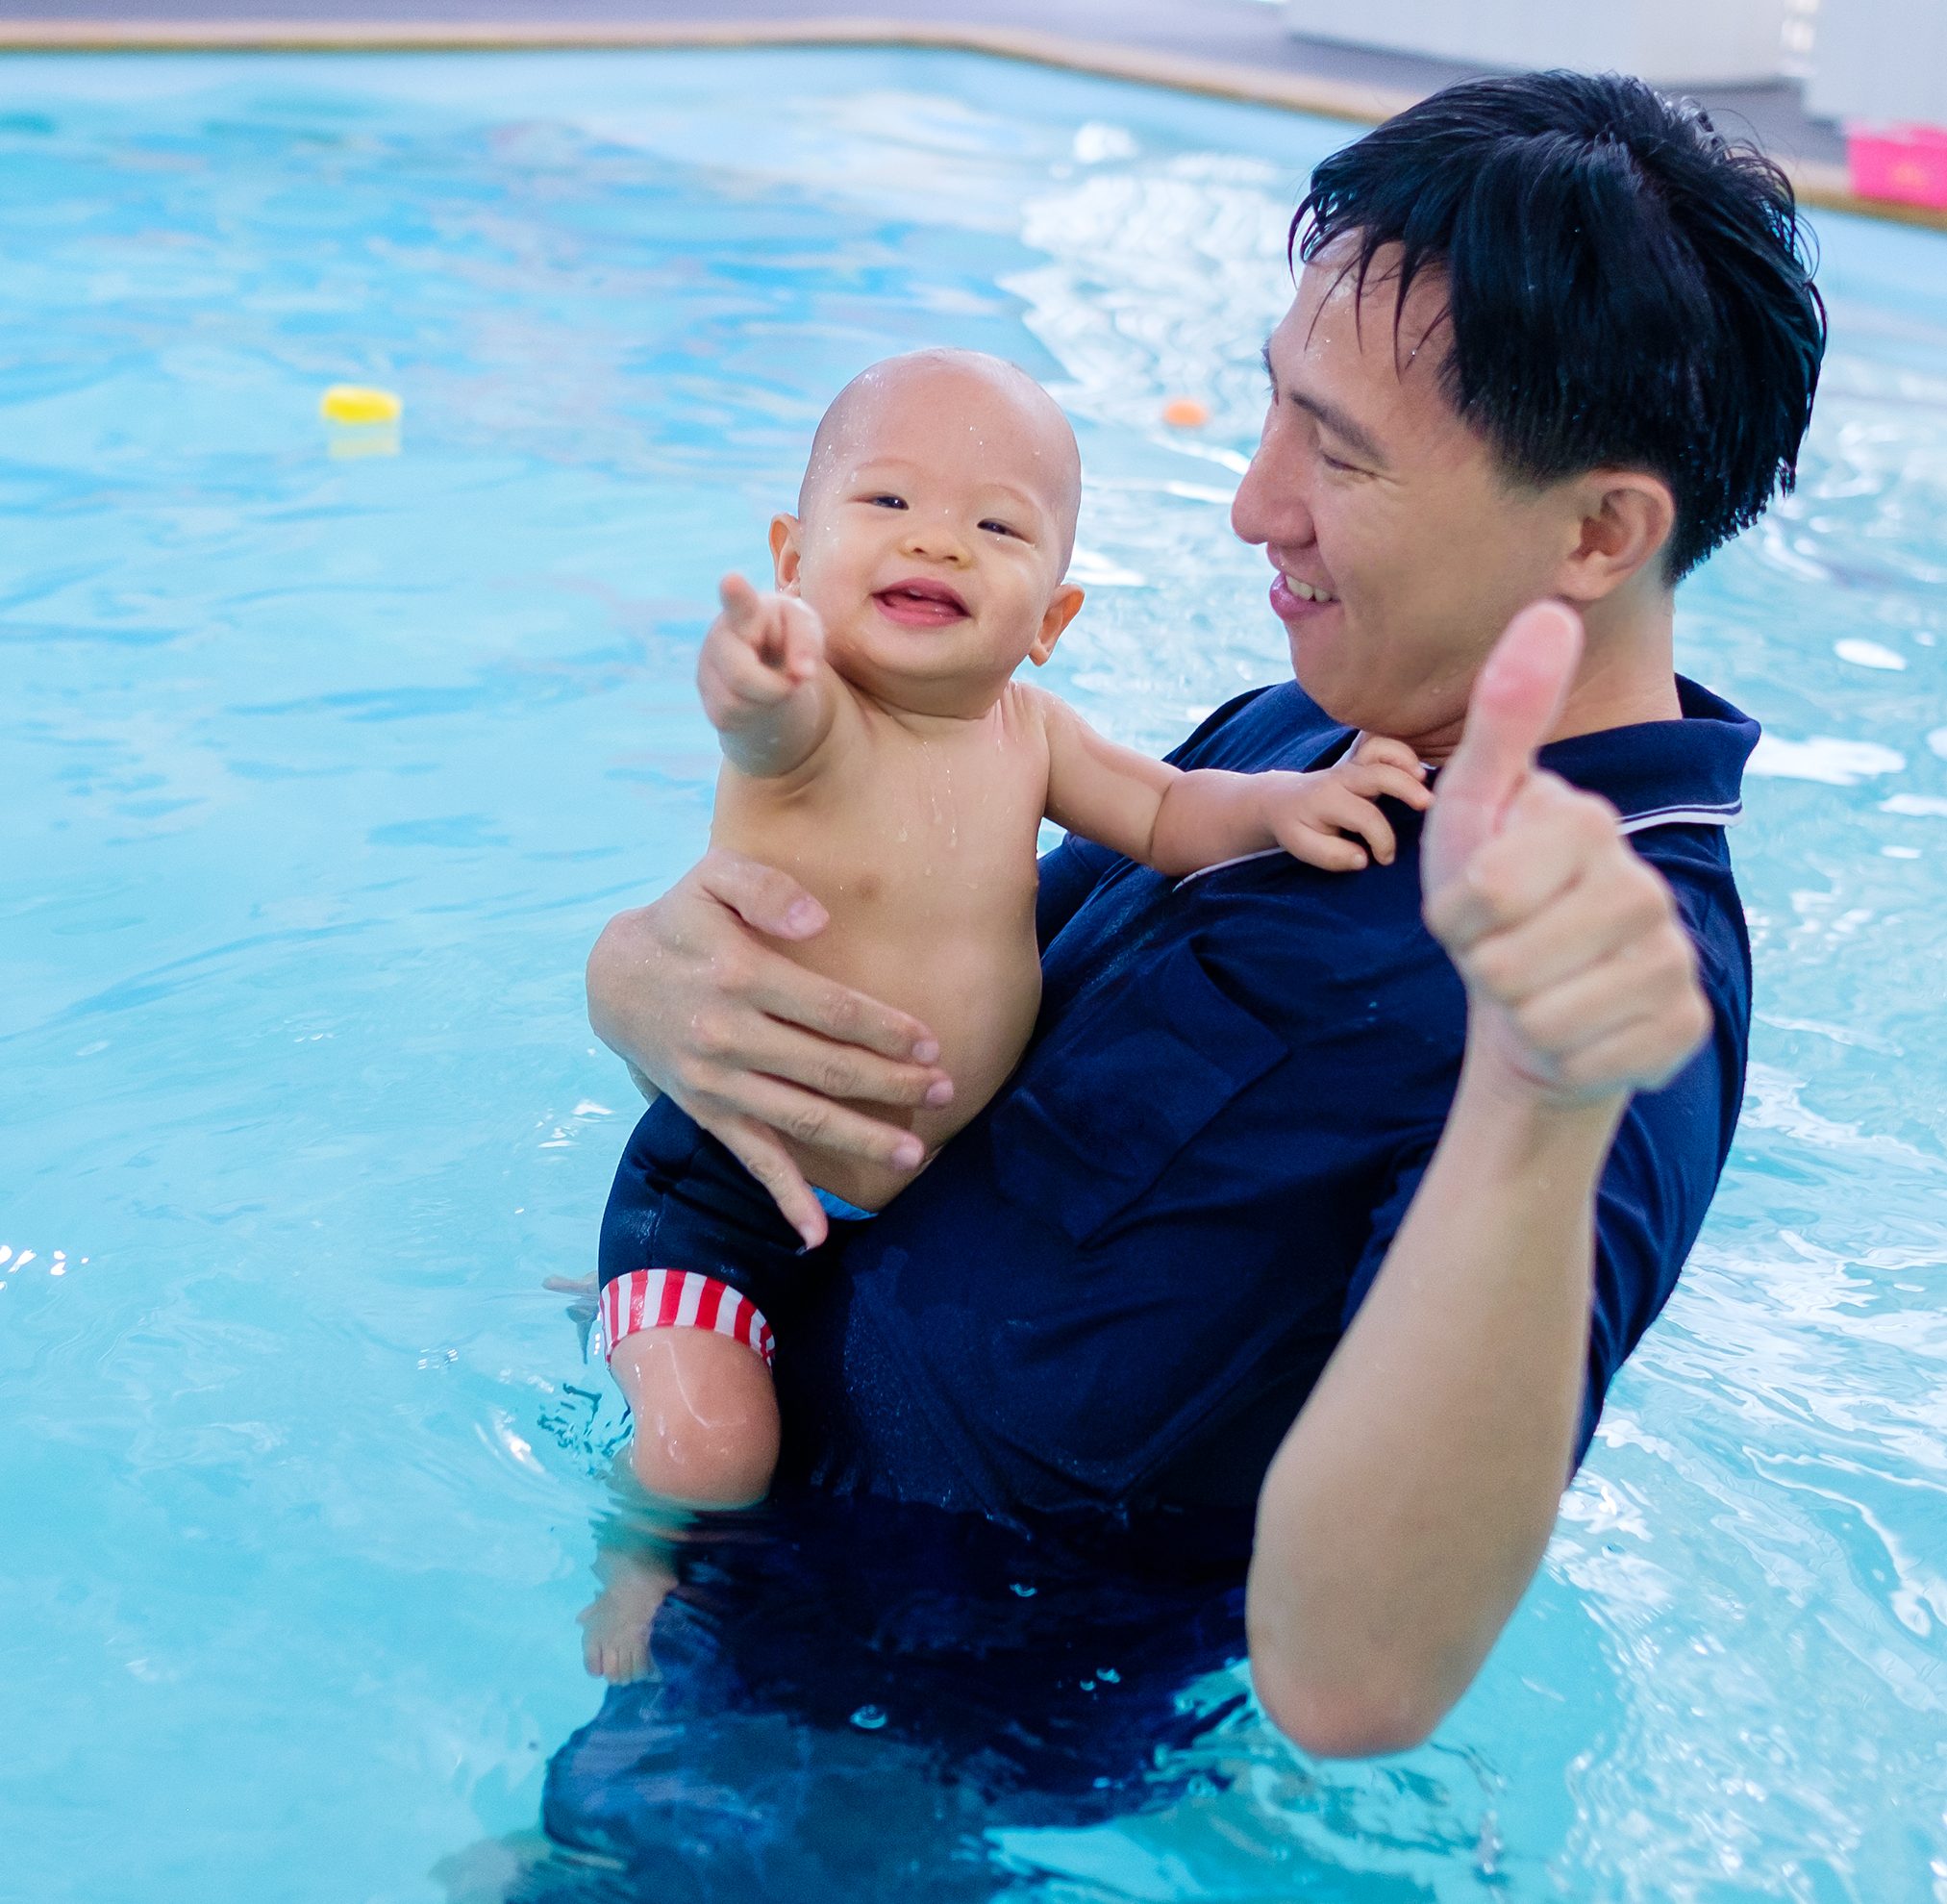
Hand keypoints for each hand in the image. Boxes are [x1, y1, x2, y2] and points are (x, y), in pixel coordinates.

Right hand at [585, 851, 952, 1244]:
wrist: (613, 978)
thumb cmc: (682, 921)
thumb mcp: (712, 877)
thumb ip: (764, 887)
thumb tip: (817, 921)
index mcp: (740, 976)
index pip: (830, 1010)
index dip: (886, 1030)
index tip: (931, 1043)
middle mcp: (728, 1036)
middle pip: (827, 1069)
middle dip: (891, 1085)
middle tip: (944, 1093)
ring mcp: (717, 1082)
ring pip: (800, 1118)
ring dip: (859, 1139)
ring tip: (913, 1155)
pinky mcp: (707, 1113)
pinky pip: (751, 1159)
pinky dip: (785, 1198)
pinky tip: (818, 1232)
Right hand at [698, 574, 824, 731]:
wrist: (770, 674)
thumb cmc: (788, 641)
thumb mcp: (807, 632)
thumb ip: (808, 643)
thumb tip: (801, 674)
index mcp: (750, 610)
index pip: (740, 602)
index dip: (734, 593)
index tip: (731, 581)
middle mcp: (720, 635)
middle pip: (741, 675)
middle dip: (774, 687)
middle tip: (791, 681)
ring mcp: (709, 668)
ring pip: (737, 702)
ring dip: (767, 700)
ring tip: (772, 685)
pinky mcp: (708, 700)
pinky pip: (732, 718)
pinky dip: (756, 714)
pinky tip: (757, 699)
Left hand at [1263, 734, 1430, 870]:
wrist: (1282, 800)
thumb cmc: (1297, 826)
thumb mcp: (1303, 847)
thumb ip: (1332, 856)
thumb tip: (1363, 859)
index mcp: (1327, 800)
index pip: (1365, 817)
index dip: (1382, 841)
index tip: (1385, 859)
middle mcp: (1342, 777)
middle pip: (1378, 774)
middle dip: (1406, 788)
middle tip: (1429, 806)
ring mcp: (1352, 765)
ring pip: (1380, 748)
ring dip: (1406, 760)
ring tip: (1424, 779)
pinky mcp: (1361, 760)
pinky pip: (1382, 744)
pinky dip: (1402, 752)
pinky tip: (1416, 771)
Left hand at [1421, 602, 1711, 1105]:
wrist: (1527, 1001)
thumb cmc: (1490, 895)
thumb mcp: (1471, 809)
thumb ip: (1502, 717)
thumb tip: (1549, 610)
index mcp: (1588, 822)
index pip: (1487, 889)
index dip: (1457, 913)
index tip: (1474, 903)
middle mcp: (1645, 885)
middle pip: (1509, 959)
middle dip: (1481, 966)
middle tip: (1499, 950)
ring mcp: (1672, 956)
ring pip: (1544, 1016)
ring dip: (1514, 1014)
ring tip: (1530, 985)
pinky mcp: (1680, 1023)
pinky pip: (1586, 1058)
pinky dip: (1556, 1054)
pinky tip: (1570, 1027)